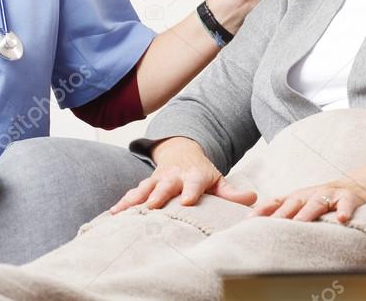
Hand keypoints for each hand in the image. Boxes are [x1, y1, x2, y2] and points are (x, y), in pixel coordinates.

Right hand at [109, 137, 256, 213]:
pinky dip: (122, 203)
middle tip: (150, 207)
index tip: (186, 201)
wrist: (181, 152)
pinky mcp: (146, 184)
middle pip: (165, 186)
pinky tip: (112, 214)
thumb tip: (253, 199)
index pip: (194, 184)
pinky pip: (132, 193)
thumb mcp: (218, 179)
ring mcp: (158, 180)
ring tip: (122, 212)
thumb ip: (232, 193)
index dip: (190, 192)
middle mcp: (174, 176)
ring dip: (134, 200)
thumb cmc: (201, 173)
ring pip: (145, 189)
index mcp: (194, 176)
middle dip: (158, 195)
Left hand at [248, 155, 365, 223]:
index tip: (248, 220)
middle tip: (266, 226)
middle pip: (294, 202)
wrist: (362, 185)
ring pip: (317, 203)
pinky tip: (342, 220)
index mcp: (301, 196)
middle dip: (280, 213)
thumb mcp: (308, 204)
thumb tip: (267, 229)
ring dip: (308, 213)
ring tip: (299, 223)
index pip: (278, 201)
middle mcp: (313, 193)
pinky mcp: (351, 198)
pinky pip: (348, 204)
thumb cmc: (330, 200)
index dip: (264, 210)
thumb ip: (291, 213)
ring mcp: (331, 194)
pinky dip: (345, 211)